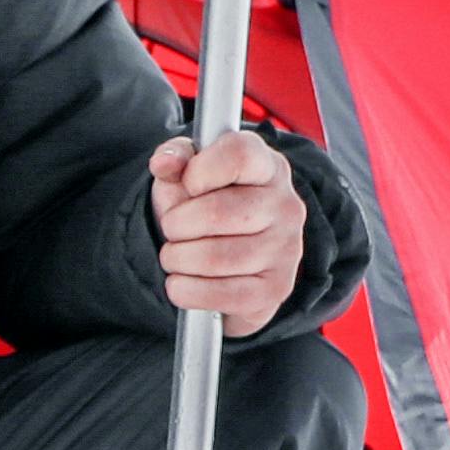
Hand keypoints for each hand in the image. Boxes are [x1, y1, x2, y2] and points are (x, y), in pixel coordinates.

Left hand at [150, 127, 305, 339]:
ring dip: (178, 259)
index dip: (199, 171)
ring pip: (215, 257)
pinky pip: (220, 294)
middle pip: (217, 212)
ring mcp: (285, 250)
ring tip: (176, 255)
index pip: (238, 155)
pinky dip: (187, 291)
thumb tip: (163, 163)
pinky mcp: (274, 289)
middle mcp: (285, 206)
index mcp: (267, 166)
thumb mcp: (188, 173)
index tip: (188, 184)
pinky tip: (182, 282)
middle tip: (173, 228)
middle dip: (177, 224)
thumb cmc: (206, 204)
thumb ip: (175, 158)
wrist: (224, 256)